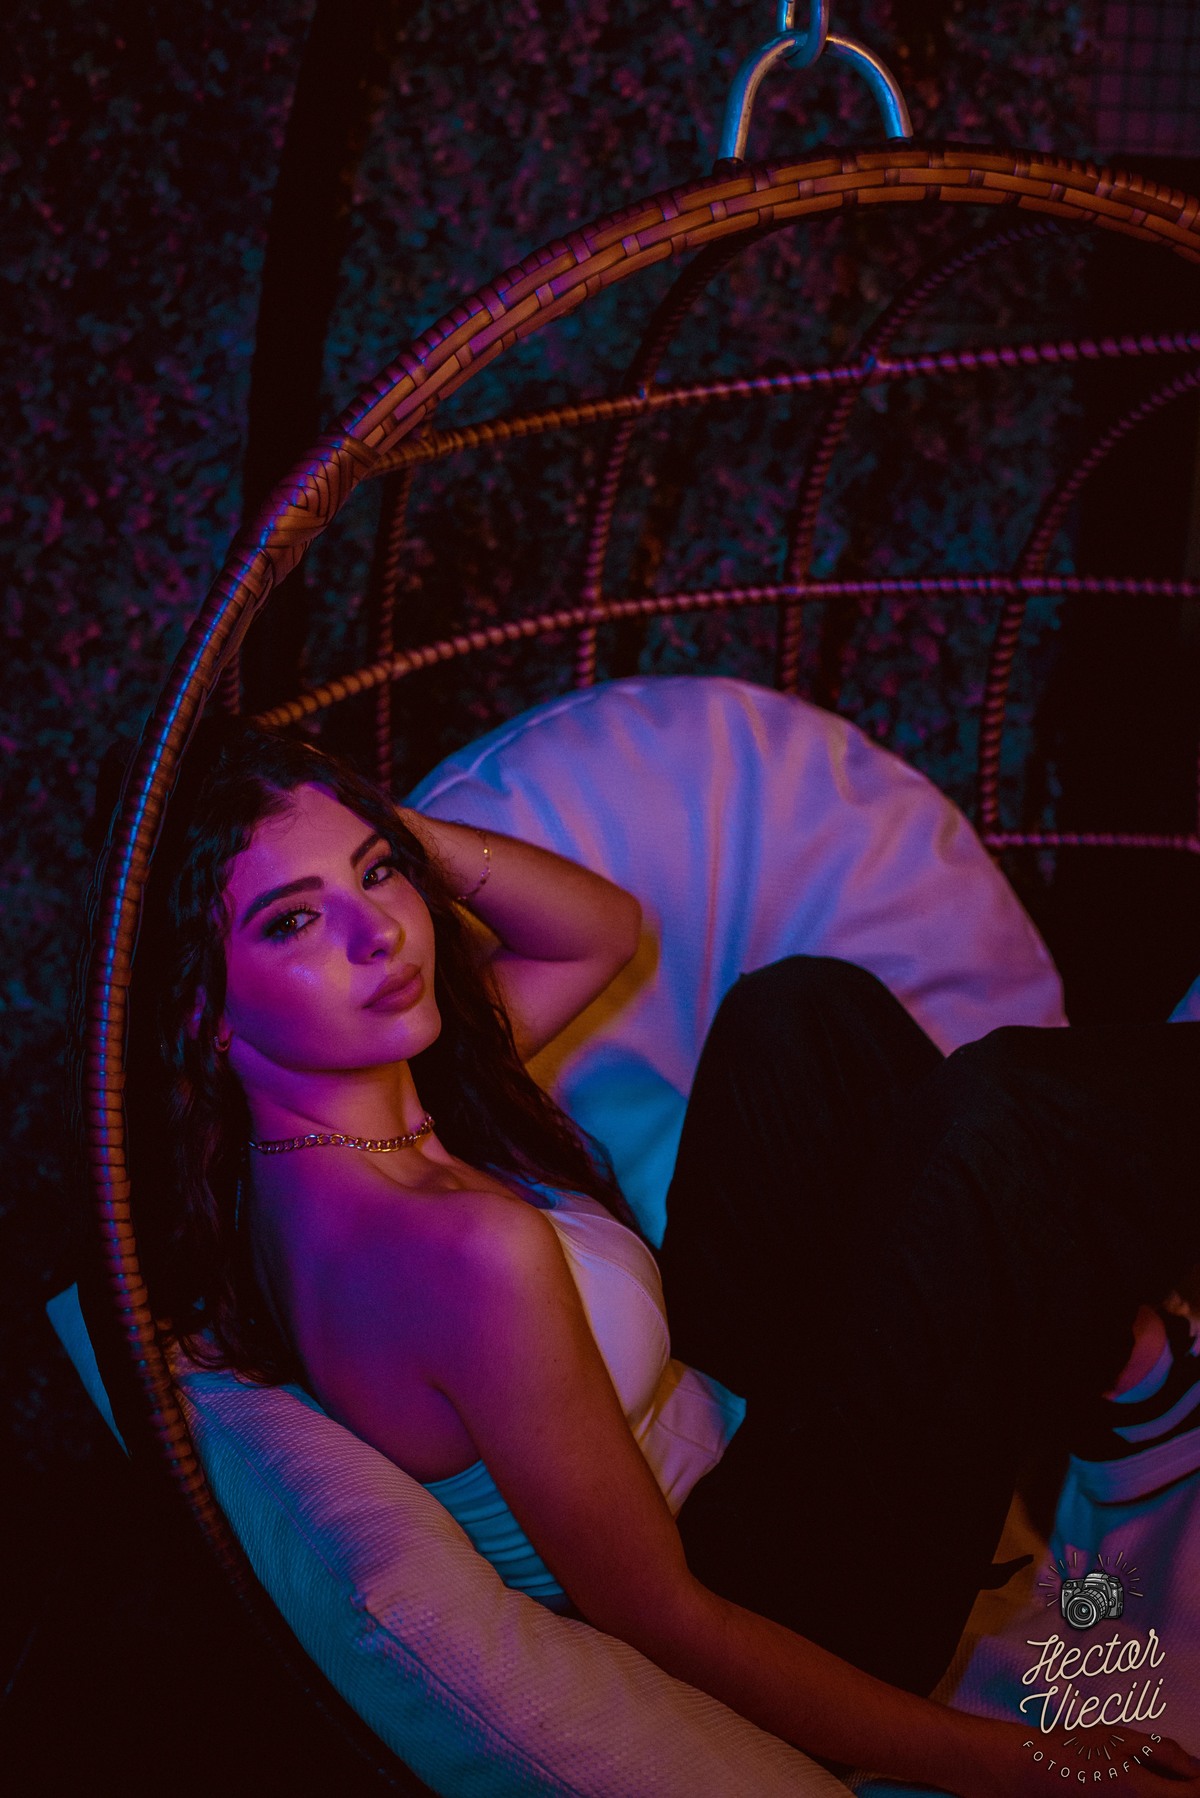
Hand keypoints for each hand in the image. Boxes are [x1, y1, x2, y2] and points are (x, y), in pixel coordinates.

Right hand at [958, 1716, 1199, 1797]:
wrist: (1029, 1774)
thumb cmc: (1071, 1750)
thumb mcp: (1118, 1738)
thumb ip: (1163, 1752)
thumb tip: (1195, 1768)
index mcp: (1147, 1796)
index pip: (1195, 1797)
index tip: (1194, 1773)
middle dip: (1183, 1788)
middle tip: (1175, 1771)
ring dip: (1166, 1792)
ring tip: (1150, 1775)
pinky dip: (1147, 1796)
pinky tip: (1134, 1783)